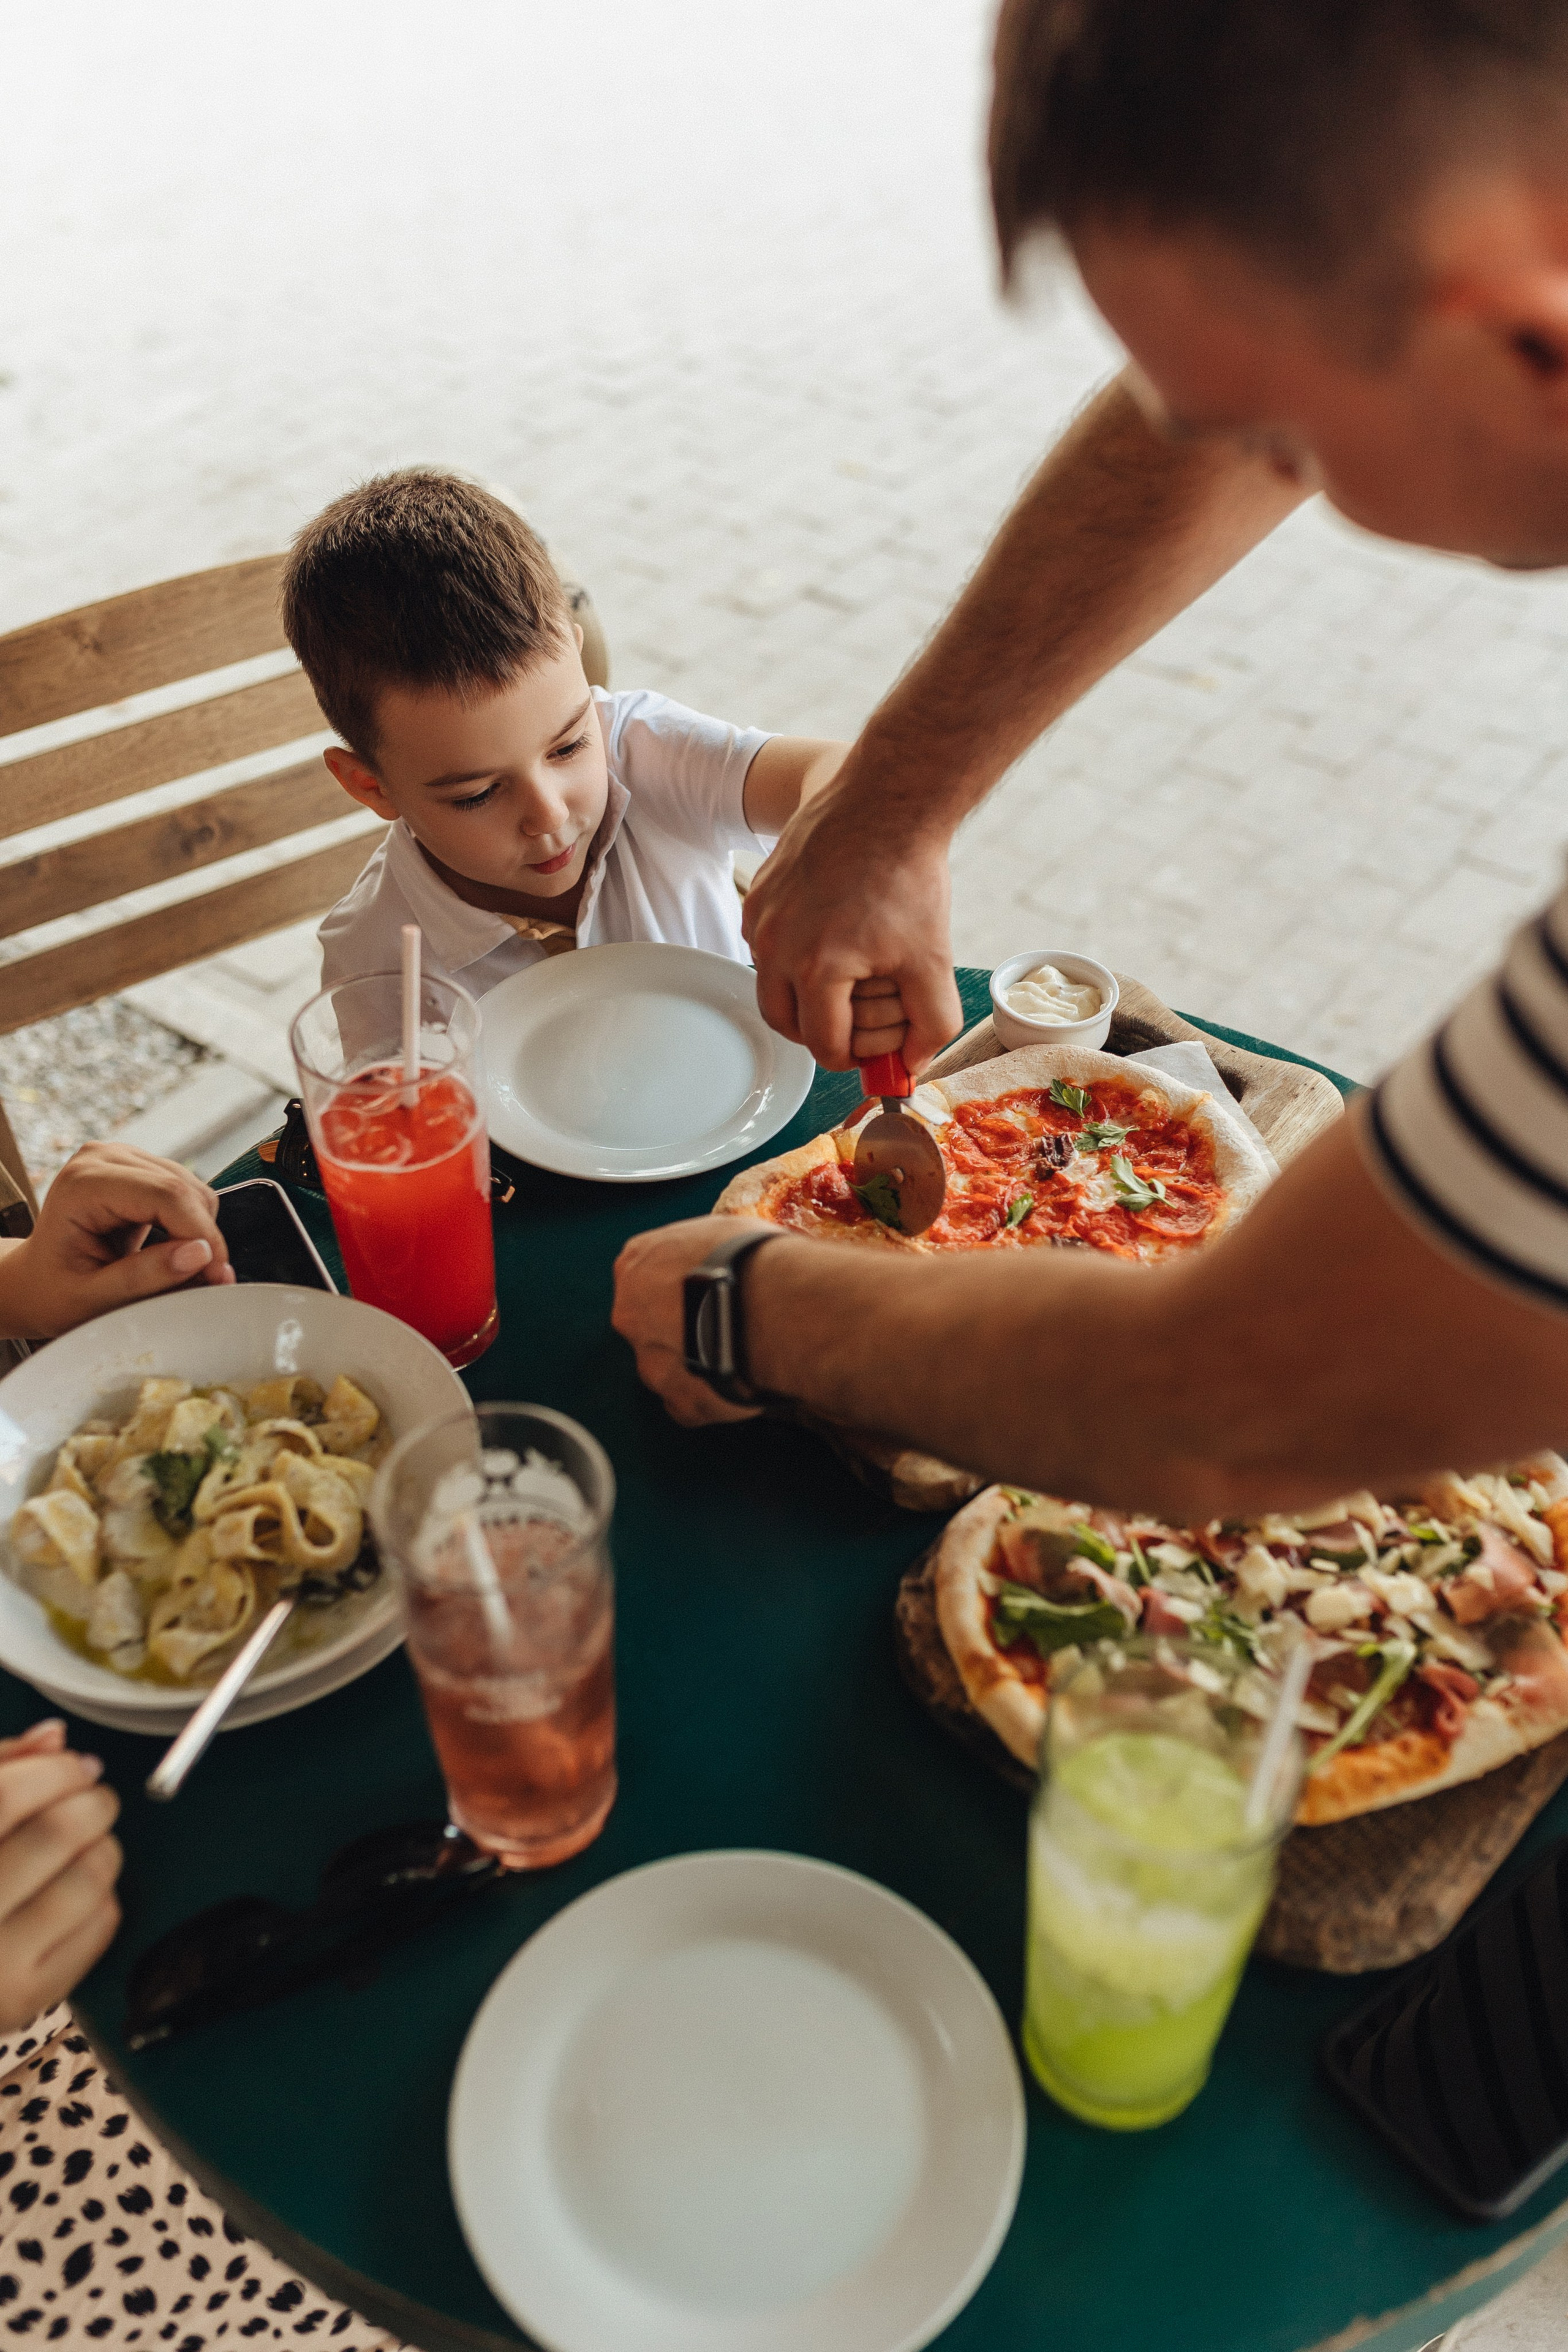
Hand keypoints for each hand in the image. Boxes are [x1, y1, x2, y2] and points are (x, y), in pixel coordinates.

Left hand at [0, 1141, 233, 1341]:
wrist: (36, 1280)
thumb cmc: (54, 1291)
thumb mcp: (93, 1298)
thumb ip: (145, 1277)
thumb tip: (201, 1255)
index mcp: (82, 1184)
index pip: (165, 1195)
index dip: (200, 1234)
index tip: (218, 1275)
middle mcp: (102, 1159)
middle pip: (183, 1188)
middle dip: (204, 1237)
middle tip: (208, 1280)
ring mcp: (122, 1158)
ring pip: (192, 1188)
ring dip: (199, 1231)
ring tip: (181, 1270)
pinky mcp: (138, 1168)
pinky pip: (187, 1192)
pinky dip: (192, 1225)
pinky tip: (172, 1250)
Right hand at [0, 1719, 120, 2029]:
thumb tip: (55, 1736)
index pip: (5, 1797)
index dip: (54, 1770)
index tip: (75, 1765)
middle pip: (56, 1832)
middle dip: (92, 1802)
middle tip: (94, 1799)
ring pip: (87, 1878)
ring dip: (103, 1847)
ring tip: (89, 1844)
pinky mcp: (24, 1999)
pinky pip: (98, 1925)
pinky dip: (103, 1895)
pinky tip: (77, 1891)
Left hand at [611, 1217, 769, 1426]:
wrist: (772, 1307)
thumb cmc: (751, 1260)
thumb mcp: (722, 1229)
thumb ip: (704, 1248)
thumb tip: (720, 1251)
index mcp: (637, 1264)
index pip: (646, 1276)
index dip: (678, 1284)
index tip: (704, 1287)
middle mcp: (632, 1315)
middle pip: (651, 1325)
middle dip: (683, 1326)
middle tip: (724, 1322)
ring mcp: (652, 1363)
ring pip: (669, 1367)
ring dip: (698, 1362)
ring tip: (740, 1353)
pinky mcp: (680, 1402)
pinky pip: (692, 1403)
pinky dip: (713, 1396)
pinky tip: (740, 1382)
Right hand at [742, 769, 962, 1070]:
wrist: (887, 800)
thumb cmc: (908, 877)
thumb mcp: (934, 960)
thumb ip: (930, 1025)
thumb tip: (910, 1064)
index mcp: (816, 971)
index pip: (825, 1049)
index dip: (858, 1057)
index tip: (881, 1044)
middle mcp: (775, 948)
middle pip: (787, 1027)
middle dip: (826, 1032)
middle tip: (863, 1018)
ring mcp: (760, 919)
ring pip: (772, 986)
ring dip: (808, 994)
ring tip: (853, 971)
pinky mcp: (757, 893)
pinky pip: (766, 945)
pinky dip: (795, 954)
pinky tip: (837, 930)